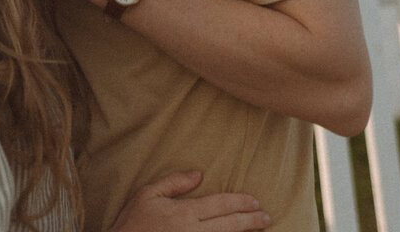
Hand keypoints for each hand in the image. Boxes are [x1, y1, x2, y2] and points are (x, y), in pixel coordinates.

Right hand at [110, 169, 270, 230]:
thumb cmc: (132, 223)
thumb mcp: (147, 194)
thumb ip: (174, 182)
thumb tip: (198, 174)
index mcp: (185, 213)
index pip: (221, 205)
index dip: (240, 203)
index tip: (255, 202)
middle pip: (230, 225)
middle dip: (251, 221)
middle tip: (267, 218)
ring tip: (260, 229)